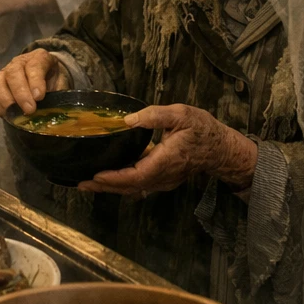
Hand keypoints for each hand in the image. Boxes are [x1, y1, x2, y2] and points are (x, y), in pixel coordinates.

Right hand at [0, 48, 71, 115]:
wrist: (46, 78)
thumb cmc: (54, 81)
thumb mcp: (61, 83)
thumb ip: (57, 93)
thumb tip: (51, 109)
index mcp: (39, 57)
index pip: (34, 65)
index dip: (35, 81)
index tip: (39, 97)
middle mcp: (19, 62)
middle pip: (13, 73)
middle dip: (21, 93)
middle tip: (29, 110)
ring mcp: (5, 72)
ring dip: (6, 100)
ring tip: (16, 114)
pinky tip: (7, 115)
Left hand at [79, 105, 257, 196]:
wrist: (222, 148)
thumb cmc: (202, 129)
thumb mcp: (181, 114)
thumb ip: (154, 116)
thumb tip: (128, 121)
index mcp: (166, 161)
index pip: (136, 175)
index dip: (115, 177)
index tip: (96, 175)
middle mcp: (163, 176)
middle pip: (130, 187)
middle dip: (105, 186)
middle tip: (81, 183)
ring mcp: (164, 181)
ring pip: (134, 189)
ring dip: (111, 188)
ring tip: (88, 183)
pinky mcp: (163, 180)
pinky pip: (139, 186)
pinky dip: (122, 184)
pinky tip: (108, 179)